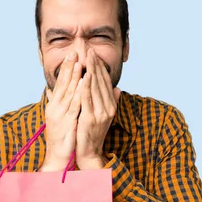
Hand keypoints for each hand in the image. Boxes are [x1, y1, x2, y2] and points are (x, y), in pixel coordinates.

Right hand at [39, 52, 83, 171]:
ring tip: (79, 62)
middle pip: (63, 84)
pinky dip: (79, 92)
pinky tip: (84, 83)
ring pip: (68, 92)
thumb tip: (54, 90)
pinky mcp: (67, 121)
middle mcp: (55, 107)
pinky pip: (74, 104)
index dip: (66, 69)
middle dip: (68, 67)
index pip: (61, 83)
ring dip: (73, 77)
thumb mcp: (61, 118)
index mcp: (55, 105)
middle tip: (74, 51)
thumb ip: (59, 103)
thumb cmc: (62, 138)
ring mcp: (60, 114)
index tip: (72, 55)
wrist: (58, 157)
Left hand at [75, 48, 120, 169]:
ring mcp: (100, 113)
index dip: (100, 67)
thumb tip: (118, 89)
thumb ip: (111, 101)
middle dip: (95, 64)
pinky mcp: (90, 118)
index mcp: (111, 105)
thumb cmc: (93, 133)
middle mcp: (108, 108)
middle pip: (101, 82)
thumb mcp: (104, 115)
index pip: (105, 82)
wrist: (89, 152)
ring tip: (86, 57)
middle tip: (89, 50)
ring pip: (95, 87)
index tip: (94, 54)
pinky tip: (84, 76)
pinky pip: (88, 99)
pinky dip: (86, 86)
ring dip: (90, 71)